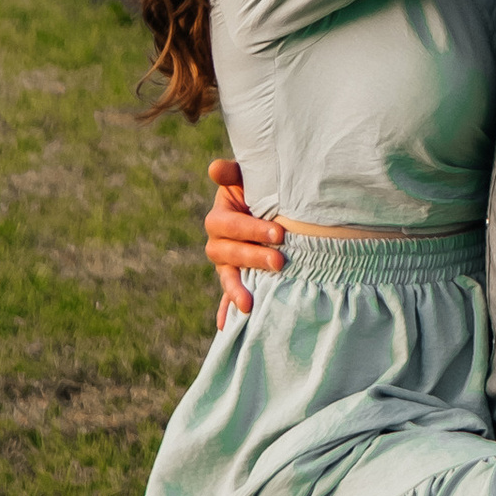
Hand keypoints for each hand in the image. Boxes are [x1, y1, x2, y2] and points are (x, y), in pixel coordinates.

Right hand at [204, 160, 284, 329]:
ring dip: (236, 289)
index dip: (251, 230)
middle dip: (254, 258)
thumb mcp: (248, 177)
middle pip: (228, 253)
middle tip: (280, 262)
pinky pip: (227, 295)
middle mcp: (218, 241)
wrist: (269, 204)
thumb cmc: (260, 187)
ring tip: (249, 303)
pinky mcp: (234, 276)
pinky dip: (225, 310)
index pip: (229, 225)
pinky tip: (226, 326)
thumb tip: (215, 168)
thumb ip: (233, 173)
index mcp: (219, 216)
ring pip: (226, 275)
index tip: (278, 234)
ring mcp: (225, 262)